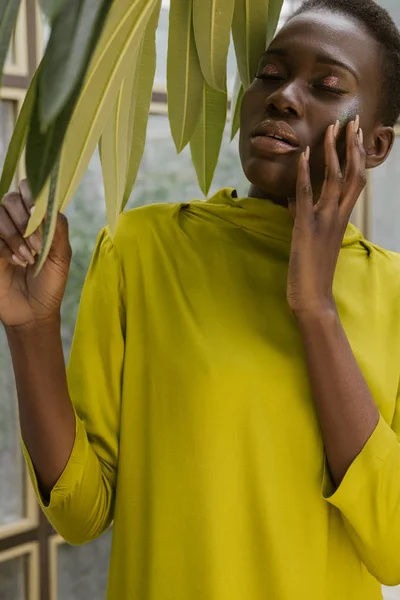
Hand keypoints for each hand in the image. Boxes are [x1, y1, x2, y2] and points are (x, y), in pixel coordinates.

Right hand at [0, 180, 71, 328]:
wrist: (33, 311)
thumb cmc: (50, 283)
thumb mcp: (60, 256)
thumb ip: (57, 229)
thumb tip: (45, 207)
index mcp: (38, 219)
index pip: (28, 190)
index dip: (31, 194)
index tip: (36, 210)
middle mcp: (17, 222)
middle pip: (10, 199)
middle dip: (25, 221)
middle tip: (38, 246)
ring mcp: (1, 234)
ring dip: (15, 236)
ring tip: (28, 258)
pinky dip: (5, 248)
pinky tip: (17, 263)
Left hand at [287, 116, 365, 316]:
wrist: (313, 297)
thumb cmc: (312, 270)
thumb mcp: (311, 238)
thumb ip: (306, 216)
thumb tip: (295, 200)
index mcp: (342, 218)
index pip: (355, 181)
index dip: (357, 156)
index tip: (356, 135)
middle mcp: (338, 215)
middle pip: (352, 173)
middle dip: (353, 145)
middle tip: (353, 121)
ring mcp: (324, 220)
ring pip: (334, 179)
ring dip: (333, 151)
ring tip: (332, 129)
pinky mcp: (306, 227)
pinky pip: (305, 194)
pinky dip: (303, 173)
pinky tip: (302, 154)